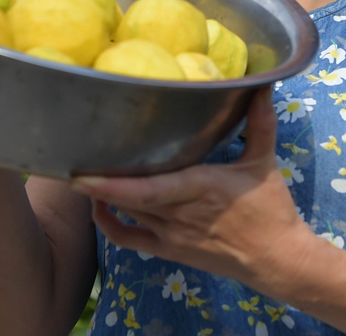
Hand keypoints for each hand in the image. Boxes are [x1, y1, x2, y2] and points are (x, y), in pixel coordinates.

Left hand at [69, 87, 315, 291]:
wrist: (277, 259)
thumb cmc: (271, 209)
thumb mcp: (264, 162)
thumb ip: (259, 123)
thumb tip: (260, 86)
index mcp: (201, 187)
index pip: (148, 189)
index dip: (112, 184)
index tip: (83, 172)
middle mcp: (180, 213)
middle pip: (128, 199)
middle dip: (96, 183)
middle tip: (68, 161)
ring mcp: (172, 235)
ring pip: (126, 214)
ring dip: (102, 196)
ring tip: (79, 172)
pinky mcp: (169, 251)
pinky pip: (130, 241)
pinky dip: (109, 226)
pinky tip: (98, 206)